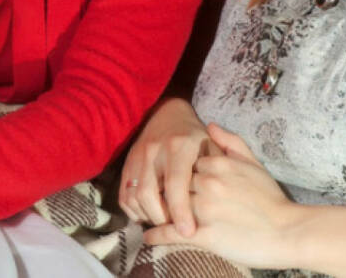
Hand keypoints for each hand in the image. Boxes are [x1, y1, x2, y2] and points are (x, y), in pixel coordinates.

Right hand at [119, 97, 213, 235]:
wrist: (169, 113)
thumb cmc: (196, 136)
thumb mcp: (213, 146)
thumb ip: (218, 169)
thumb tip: (221, 200)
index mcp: (179, 145)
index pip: (176, 183)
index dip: (180, 210)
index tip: (187, 232)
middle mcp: (154, 150)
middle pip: (149, 194)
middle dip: (161, 219)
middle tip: (175, 230)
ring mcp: (137, 156)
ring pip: (134, 197)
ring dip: (147, 216)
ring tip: (165, 222)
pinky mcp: (127, 163)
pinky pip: (124, 195)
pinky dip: (134, 211)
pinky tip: (150, 214)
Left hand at [143, 124, 303, 270]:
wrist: (288, 231)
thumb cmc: (271, 198)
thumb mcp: (253, 163)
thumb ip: (230, 142)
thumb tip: (209, 125)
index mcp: (217, 164)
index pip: (184, 164)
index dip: (178, 174)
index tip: (172, 181)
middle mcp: (207, 183)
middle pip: (174, 184)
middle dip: (166, 191)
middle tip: (153, 199)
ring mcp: (205, 209)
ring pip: (169, 206)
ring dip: (157, 212)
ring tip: (146, 216)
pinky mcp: (204, 235)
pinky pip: (172, 232)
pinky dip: (156, 234)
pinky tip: (147, 237)